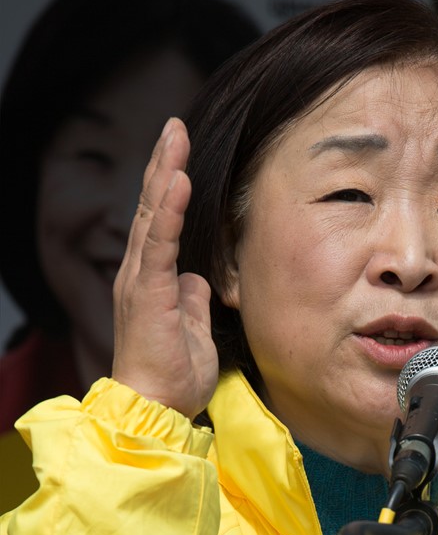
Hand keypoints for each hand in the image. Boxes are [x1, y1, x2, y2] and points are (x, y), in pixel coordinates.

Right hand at [112, 118, 218, 419]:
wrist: (155, 407)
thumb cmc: (174, 375)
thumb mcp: (194, 330)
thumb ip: (194, 301)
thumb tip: (199, 279)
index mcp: (153, 280)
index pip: (162, 223)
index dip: (172, 188)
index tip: (182, 155)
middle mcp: (141, 273)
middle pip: (154, 208)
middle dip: (165, 165)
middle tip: (175, 127)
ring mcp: (142, 280)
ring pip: (154, 215)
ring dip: (166, 173)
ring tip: (175, 136)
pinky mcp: (149, 291)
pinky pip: (161, 242)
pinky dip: (171, 210)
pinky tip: (179, 179)